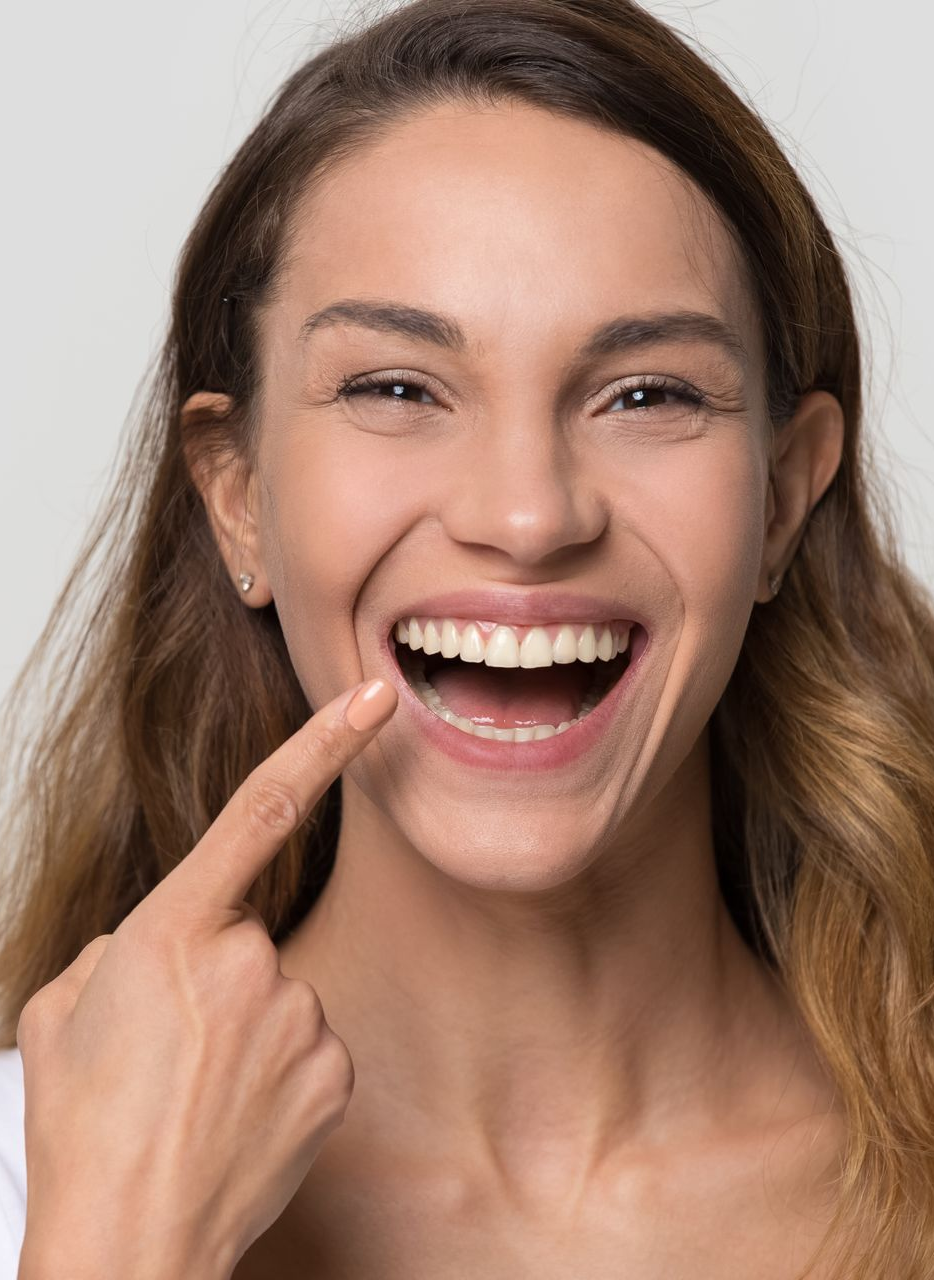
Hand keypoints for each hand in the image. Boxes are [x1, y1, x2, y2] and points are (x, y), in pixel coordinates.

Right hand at [15, 677, 396, 1279]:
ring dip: (243, 1030)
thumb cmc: (84, 1126)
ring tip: (194, 1093)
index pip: (262, 808)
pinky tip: (237, 1113)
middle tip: (169, 1052)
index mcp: (176, 928)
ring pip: (278, 996)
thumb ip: (121, 948)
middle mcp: (252, 959)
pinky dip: (277, 1071)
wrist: (130, 1240)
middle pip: (246, 939)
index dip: (324, 742)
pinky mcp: (335, 1069)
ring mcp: (302, 1015)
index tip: (373, 697)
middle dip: (213, 978)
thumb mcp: (62, 1009)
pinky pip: (309, 1046)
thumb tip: (161, 944)